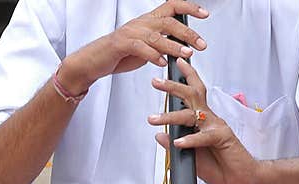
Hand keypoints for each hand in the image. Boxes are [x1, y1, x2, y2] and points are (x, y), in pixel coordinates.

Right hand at [60, 1, 208, 93]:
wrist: (94, 61)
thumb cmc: (119, 54)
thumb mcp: (145, 48)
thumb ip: (161, 45)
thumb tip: (179, 48)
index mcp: (148, 20)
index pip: (172, 6)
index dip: (189, 8)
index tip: (204, 15)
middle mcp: (141, 23)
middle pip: (169, 21)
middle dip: (187, 33)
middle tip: (200, 45)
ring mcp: (131, 33)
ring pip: (157, 36)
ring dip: (174, 46)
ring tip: (186, 54)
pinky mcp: (121, 44)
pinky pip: (140, 48)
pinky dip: (153, 56)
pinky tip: (162, 63)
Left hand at [150, 58, 260, 183]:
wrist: (241, 178)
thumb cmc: (219, 166)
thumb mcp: (190, 156)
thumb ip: (174, 146)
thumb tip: (159, 136)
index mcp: (203, 120)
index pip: (193, 95)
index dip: (184, 79)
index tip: (170, 68)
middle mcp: (210, 119)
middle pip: (191, 96)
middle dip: (173, 86)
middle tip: (156, 81)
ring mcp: (216, 126)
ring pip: (192, 114)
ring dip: (171, 116)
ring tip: (154, 119)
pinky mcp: (223, 138)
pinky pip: (204, 136)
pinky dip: (190, 139)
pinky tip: (178, 142)